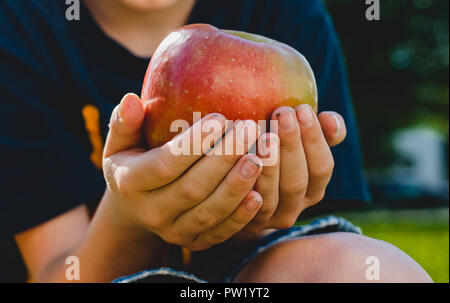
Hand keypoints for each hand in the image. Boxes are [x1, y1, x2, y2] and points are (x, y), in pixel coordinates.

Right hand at [103, 93, 263, 250]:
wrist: (134, 209)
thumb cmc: (133, 163)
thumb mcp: (120, 144)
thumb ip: (124, 123)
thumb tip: (131, 99)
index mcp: (131, 183)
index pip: (165, 164)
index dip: (194, 144)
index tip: (221, 118)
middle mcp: (151, 212)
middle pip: (192, 189)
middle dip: (223, 159)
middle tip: (249, 129)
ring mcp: (173, 232)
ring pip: (209, 213)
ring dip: (236, 186)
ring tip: (259, 158)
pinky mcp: (193, 242)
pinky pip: (219, 232)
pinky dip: (240, 217)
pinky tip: (259, 195)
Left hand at [244, 104, 346, 232]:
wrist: (235, 187)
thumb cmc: (271, 151)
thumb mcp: (298, 141)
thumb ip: (319, 131)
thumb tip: (330, 119)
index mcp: (314, 188)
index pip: (322, 167)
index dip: (314, 139)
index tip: (302, 109)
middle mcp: (295, 207)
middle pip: (297, 181)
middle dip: (291, 145)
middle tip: (281, 114)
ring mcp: (269, 218)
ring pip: (272, 194)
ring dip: (269, 163)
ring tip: (262, 132)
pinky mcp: (245, 222)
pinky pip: (245, 203)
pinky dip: (245, 178)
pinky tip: (241, 153)